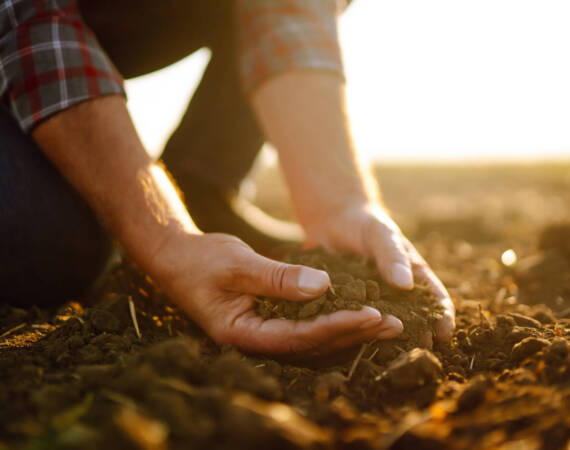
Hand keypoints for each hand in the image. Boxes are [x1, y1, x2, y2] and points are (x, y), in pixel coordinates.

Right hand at [154, 232, 402, 354]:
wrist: (176, 257)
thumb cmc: (200, 260)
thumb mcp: (237, 264)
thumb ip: (278, 278)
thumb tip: (325, 286)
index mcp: (243, 334)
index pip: (298, 337)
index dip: (337, 326)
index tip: (372, 314)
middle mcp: (255, 340)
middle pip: (312, 344)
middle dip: (352, 333)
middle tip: (393, 323)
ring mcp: (262, 332)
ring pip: (312, 338)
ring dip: (348, 329)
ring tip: (386, 322)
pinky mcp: (268, 320)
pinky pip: (305, 324)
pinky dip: (332, 318)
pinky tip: (357, 312)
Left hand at [303, 203, 455, 345]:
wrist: (333, 220)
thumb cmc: (365, 224)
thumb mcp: (381, 235)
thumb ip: (392, 256)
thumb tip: (405, 285)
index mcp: (413, 274)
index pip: (435, 299)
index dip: (442, 317)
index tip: (444, 334)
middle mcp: (396, 292)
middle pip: (414, 319)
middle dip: (419, 336)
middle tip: (420, 356)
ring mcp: (373, 300)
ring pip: (385, 324)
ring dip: (390, 340)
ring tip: (392, 357)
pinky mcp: (349, 304)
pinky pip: (357, 320)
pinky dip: (359, 332)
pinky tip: (357, 345)